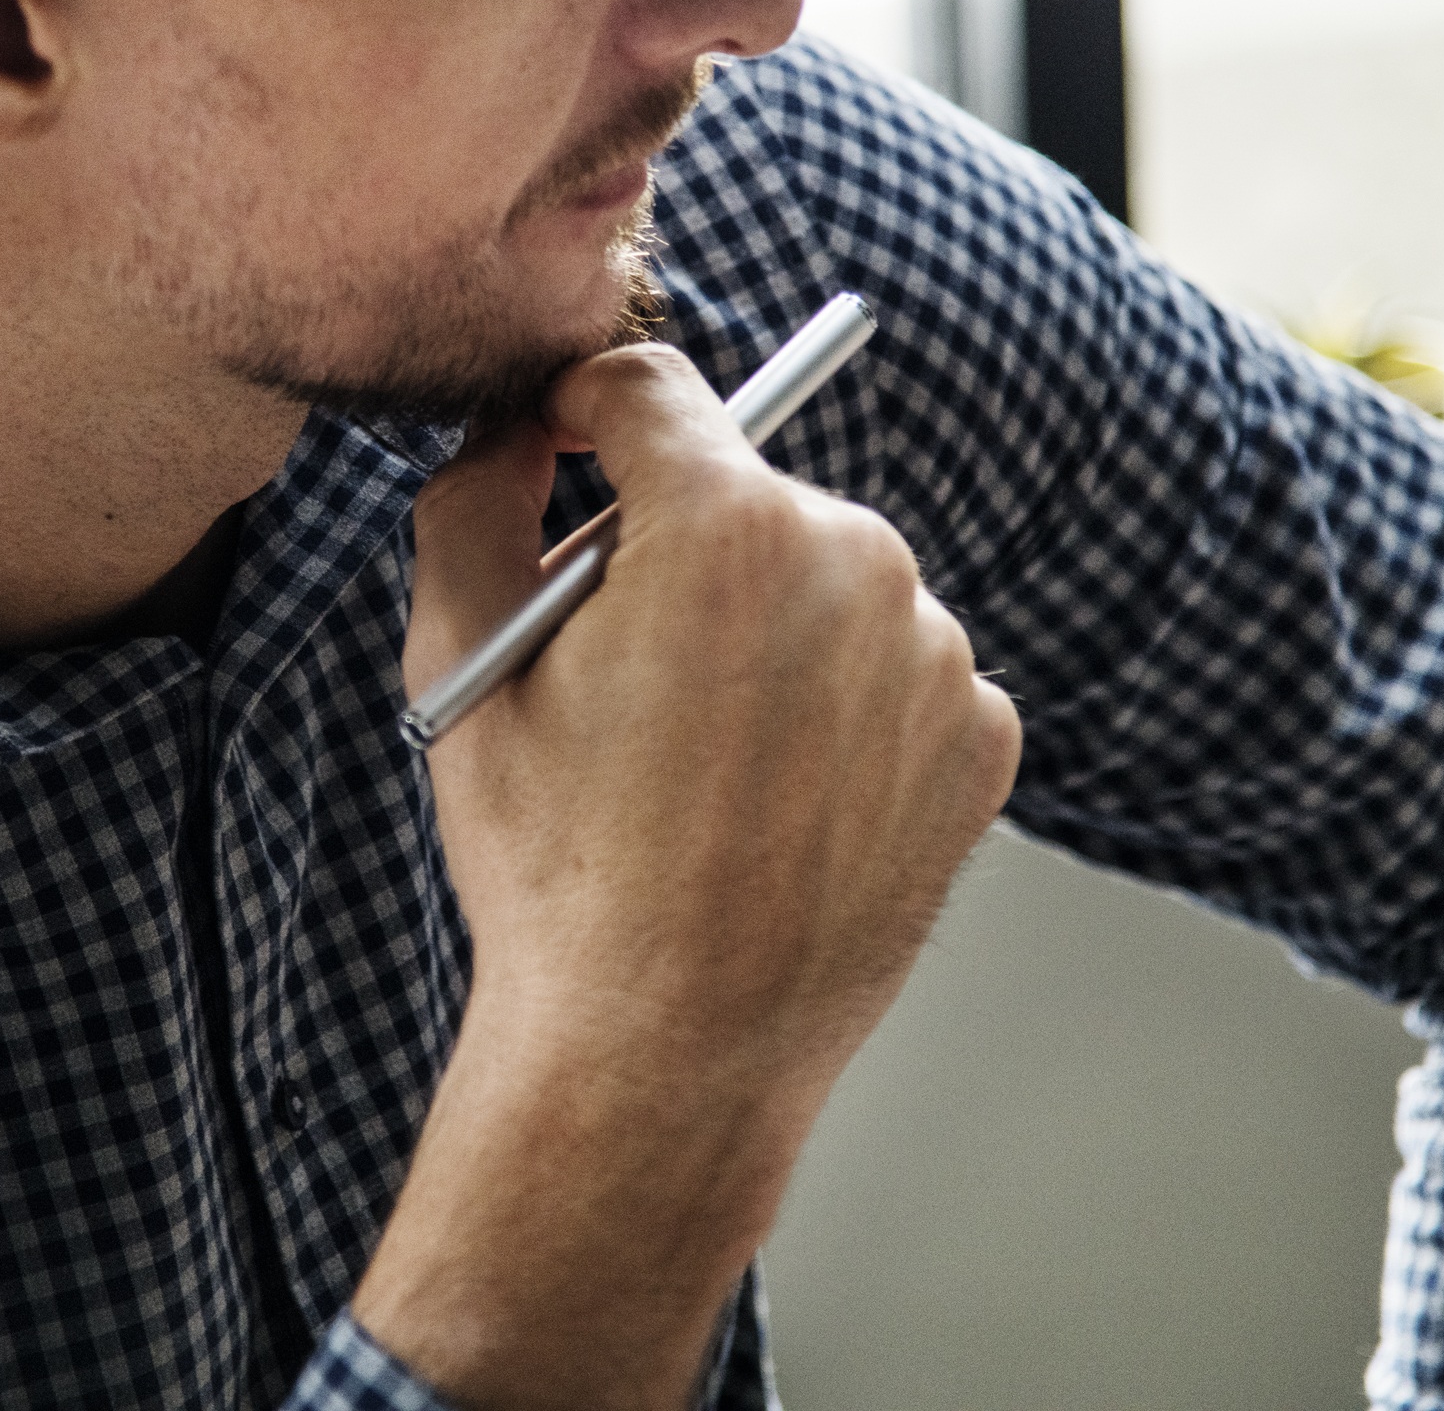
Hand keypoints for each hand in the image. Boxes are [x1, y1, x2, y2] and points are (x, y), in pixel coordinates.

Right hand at [352, 341, 1020, 1409]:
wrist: (662, 1056)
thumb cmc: (552, 869)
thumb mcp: (462, 664)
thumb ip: (472, 498)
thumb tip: (509, 433)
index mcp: (723, 523)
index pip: (649, 388)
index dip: (584, 409)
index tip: (562, 446)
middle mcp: (856, 562)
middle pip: (743, 493)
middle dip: (674, 548)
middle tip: (617, 662)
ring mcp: (935, 655)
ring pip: (827, 584)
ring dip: (766, 628)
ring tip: (699, 754)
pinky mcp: (981, 738)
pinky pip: (897, 673)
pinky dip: (841, 708)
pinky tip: (776, 795)